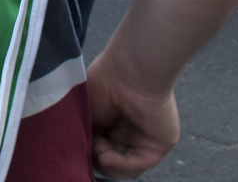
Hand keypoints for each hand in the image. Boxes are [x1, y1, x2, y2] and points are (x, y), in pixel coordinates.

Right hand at [88, 63, 180, 178]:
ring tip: (98, 149)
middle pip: (113, 160)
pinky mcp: (158, 144)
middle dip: (97, 158)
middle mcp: (130, 129)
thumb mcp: (85, 110)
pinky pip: (139, 162)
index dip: (89, 151)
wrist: (129, 70)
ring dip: (108, 164)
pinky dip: (120, 164)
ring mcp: (145, 138)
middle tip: (90, 146)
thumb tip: (81, 152)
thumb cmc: (104, 80)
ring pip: (127, 167)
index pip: (101, 147)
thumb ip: (84, 132)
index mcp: (113, 119)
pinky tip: (105, 155)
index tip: (78, 144)